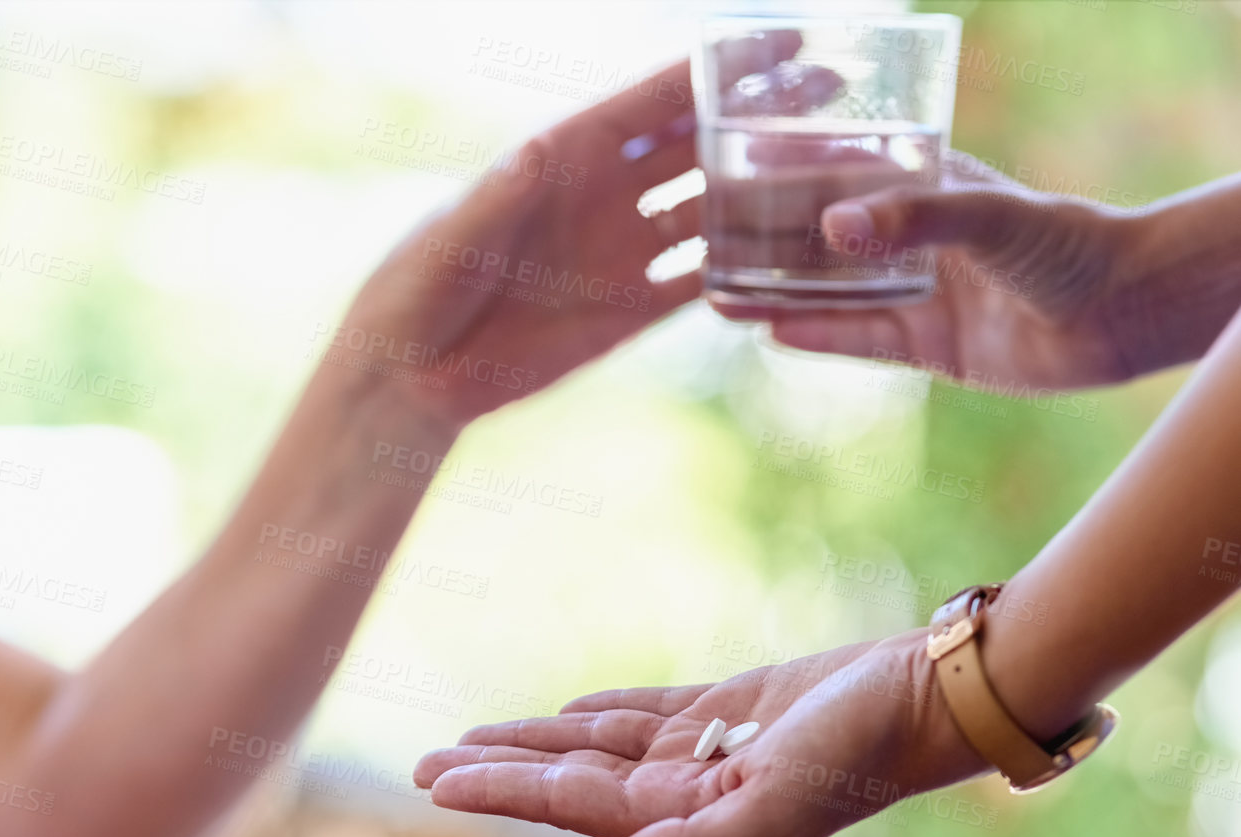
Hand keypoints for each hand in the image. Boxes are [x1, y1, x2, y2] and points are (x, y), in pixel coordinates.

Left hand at [335, 38, 804, 429]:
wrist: (413, 373)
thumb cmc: (417, 287)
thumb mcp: (453, 238)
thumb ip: (500, 197)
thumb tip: (539, 150)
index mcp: (566, 156)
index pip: (655, 100)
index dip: (719, 72)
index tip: (786, 47)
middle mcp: (604, 194)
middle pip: (698, 144)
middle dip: (765, 119)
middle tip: (837, 100)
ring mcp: (621, 251)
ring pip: (710, 210)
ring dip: (765, 194)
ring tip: (835, 181)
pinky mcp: (629, 311)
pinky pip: (698, 283)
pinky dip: (742, 270)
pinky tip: (792, 264)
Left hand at [414, 630, 989, 836]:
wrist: (926, 697)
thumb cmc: (861, 753)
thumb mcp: (782, 807)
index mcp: (689, 821)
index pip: (569, 806)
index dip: (500, 792)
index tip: (434, 781)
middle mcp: (687, 794)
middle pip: (567, 779)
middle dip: (496, 773)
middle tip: (422, 766)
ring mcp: (706, 752)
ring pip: (594, 744)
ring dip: (532, 740)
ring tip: (470, 737)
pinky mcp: (729, 710)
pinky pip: (645, 712)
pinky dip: (597, 711)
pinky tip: (562, 712)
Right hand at [713, 152, 1148, 389]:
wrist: (1120, 316)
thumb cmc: (1065, 244)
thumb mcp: (989, 216)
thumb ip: (914, 219)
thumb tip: (833, 227)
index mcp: (925, 187)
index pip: (840, 171)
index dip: (785, 169)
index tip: (729, 168)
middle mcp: (912, 238)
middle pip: (821, 235)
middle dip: (766, 237)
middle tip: (705, 240)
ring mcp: (915, 292)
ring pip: (828, 290)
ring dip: (776, 291)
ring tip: (715, 292)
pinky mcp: (925, 345)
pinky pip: (855, 339)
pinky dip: (813, 334)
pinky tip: (765, 329)